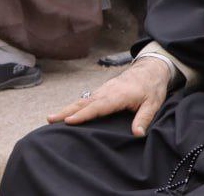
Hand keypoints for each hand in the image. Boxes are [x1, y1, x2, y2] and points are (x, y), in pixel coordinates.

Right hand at [47, 57, 171, 135]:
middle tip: (50, 119)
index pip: (98, 107)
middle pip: (84, 103)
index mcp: (118, 95)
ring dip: (67, 109)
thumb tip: (137, 134)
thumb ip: (144, 118)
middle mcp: (107, 91)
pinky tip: (68, 113)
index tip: (69, 121)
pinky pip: (87, 100)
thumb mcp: (153, 104)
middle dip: (66, 111)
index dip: (83, 115)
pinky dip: (75, 106)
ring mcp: (103, 90)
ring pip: (83, 101)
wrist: (150, 69)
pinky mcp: (103, 91)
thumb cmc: (152, 87)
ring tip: (52, 118)